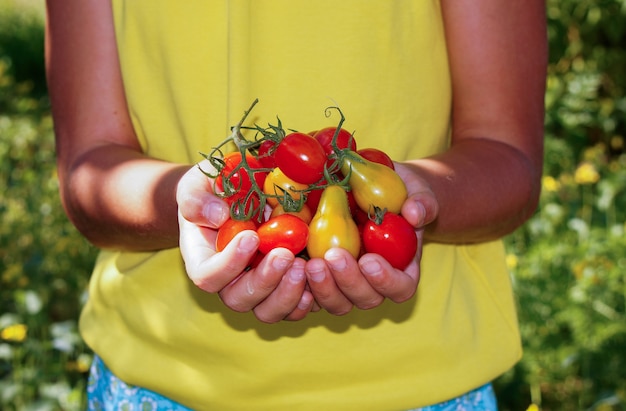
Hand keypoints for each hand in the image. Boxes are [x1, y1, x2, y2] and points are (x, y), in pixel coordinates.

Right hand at [176, 160, 314, 321]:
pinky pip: (294, 307)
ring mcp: (258, 288)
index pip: (208, 277)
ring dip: (287, 294)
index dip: (229, 264)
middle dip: (264, 281)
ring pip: (268, 310)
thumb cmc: (215, 189)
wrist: (241, 193)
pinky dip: (306, 300)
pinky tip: (316, 277)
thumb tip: (217, 215)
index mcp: (204, 259)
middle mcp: (229, 281)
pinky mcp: (284, 288)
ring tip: (303, 265)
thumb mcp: (198, 184)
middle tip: (285, 255)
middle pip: (239, 299)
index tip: (252, 237)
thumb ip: (196, 198)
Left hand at [304, 162, 436, 314]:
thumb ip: (422, 202)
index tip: (369, 259)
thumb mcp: (416, 191)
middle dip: (348, 282)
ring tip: (309, 262)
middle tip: (332, 256)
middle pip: (364, 299)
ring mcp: (344, 282)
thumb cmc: (398, 192)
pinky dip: (299, 286)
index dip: (386, 281)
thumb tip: (414, 213)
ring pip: (335, 302)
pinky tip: (290, 265)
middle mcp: (373, 283)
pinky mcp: (321, 276)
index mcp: (401, 269)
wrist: (370, 188)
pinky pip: (309, 293)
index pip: (400, 288)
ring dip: (322, 288)